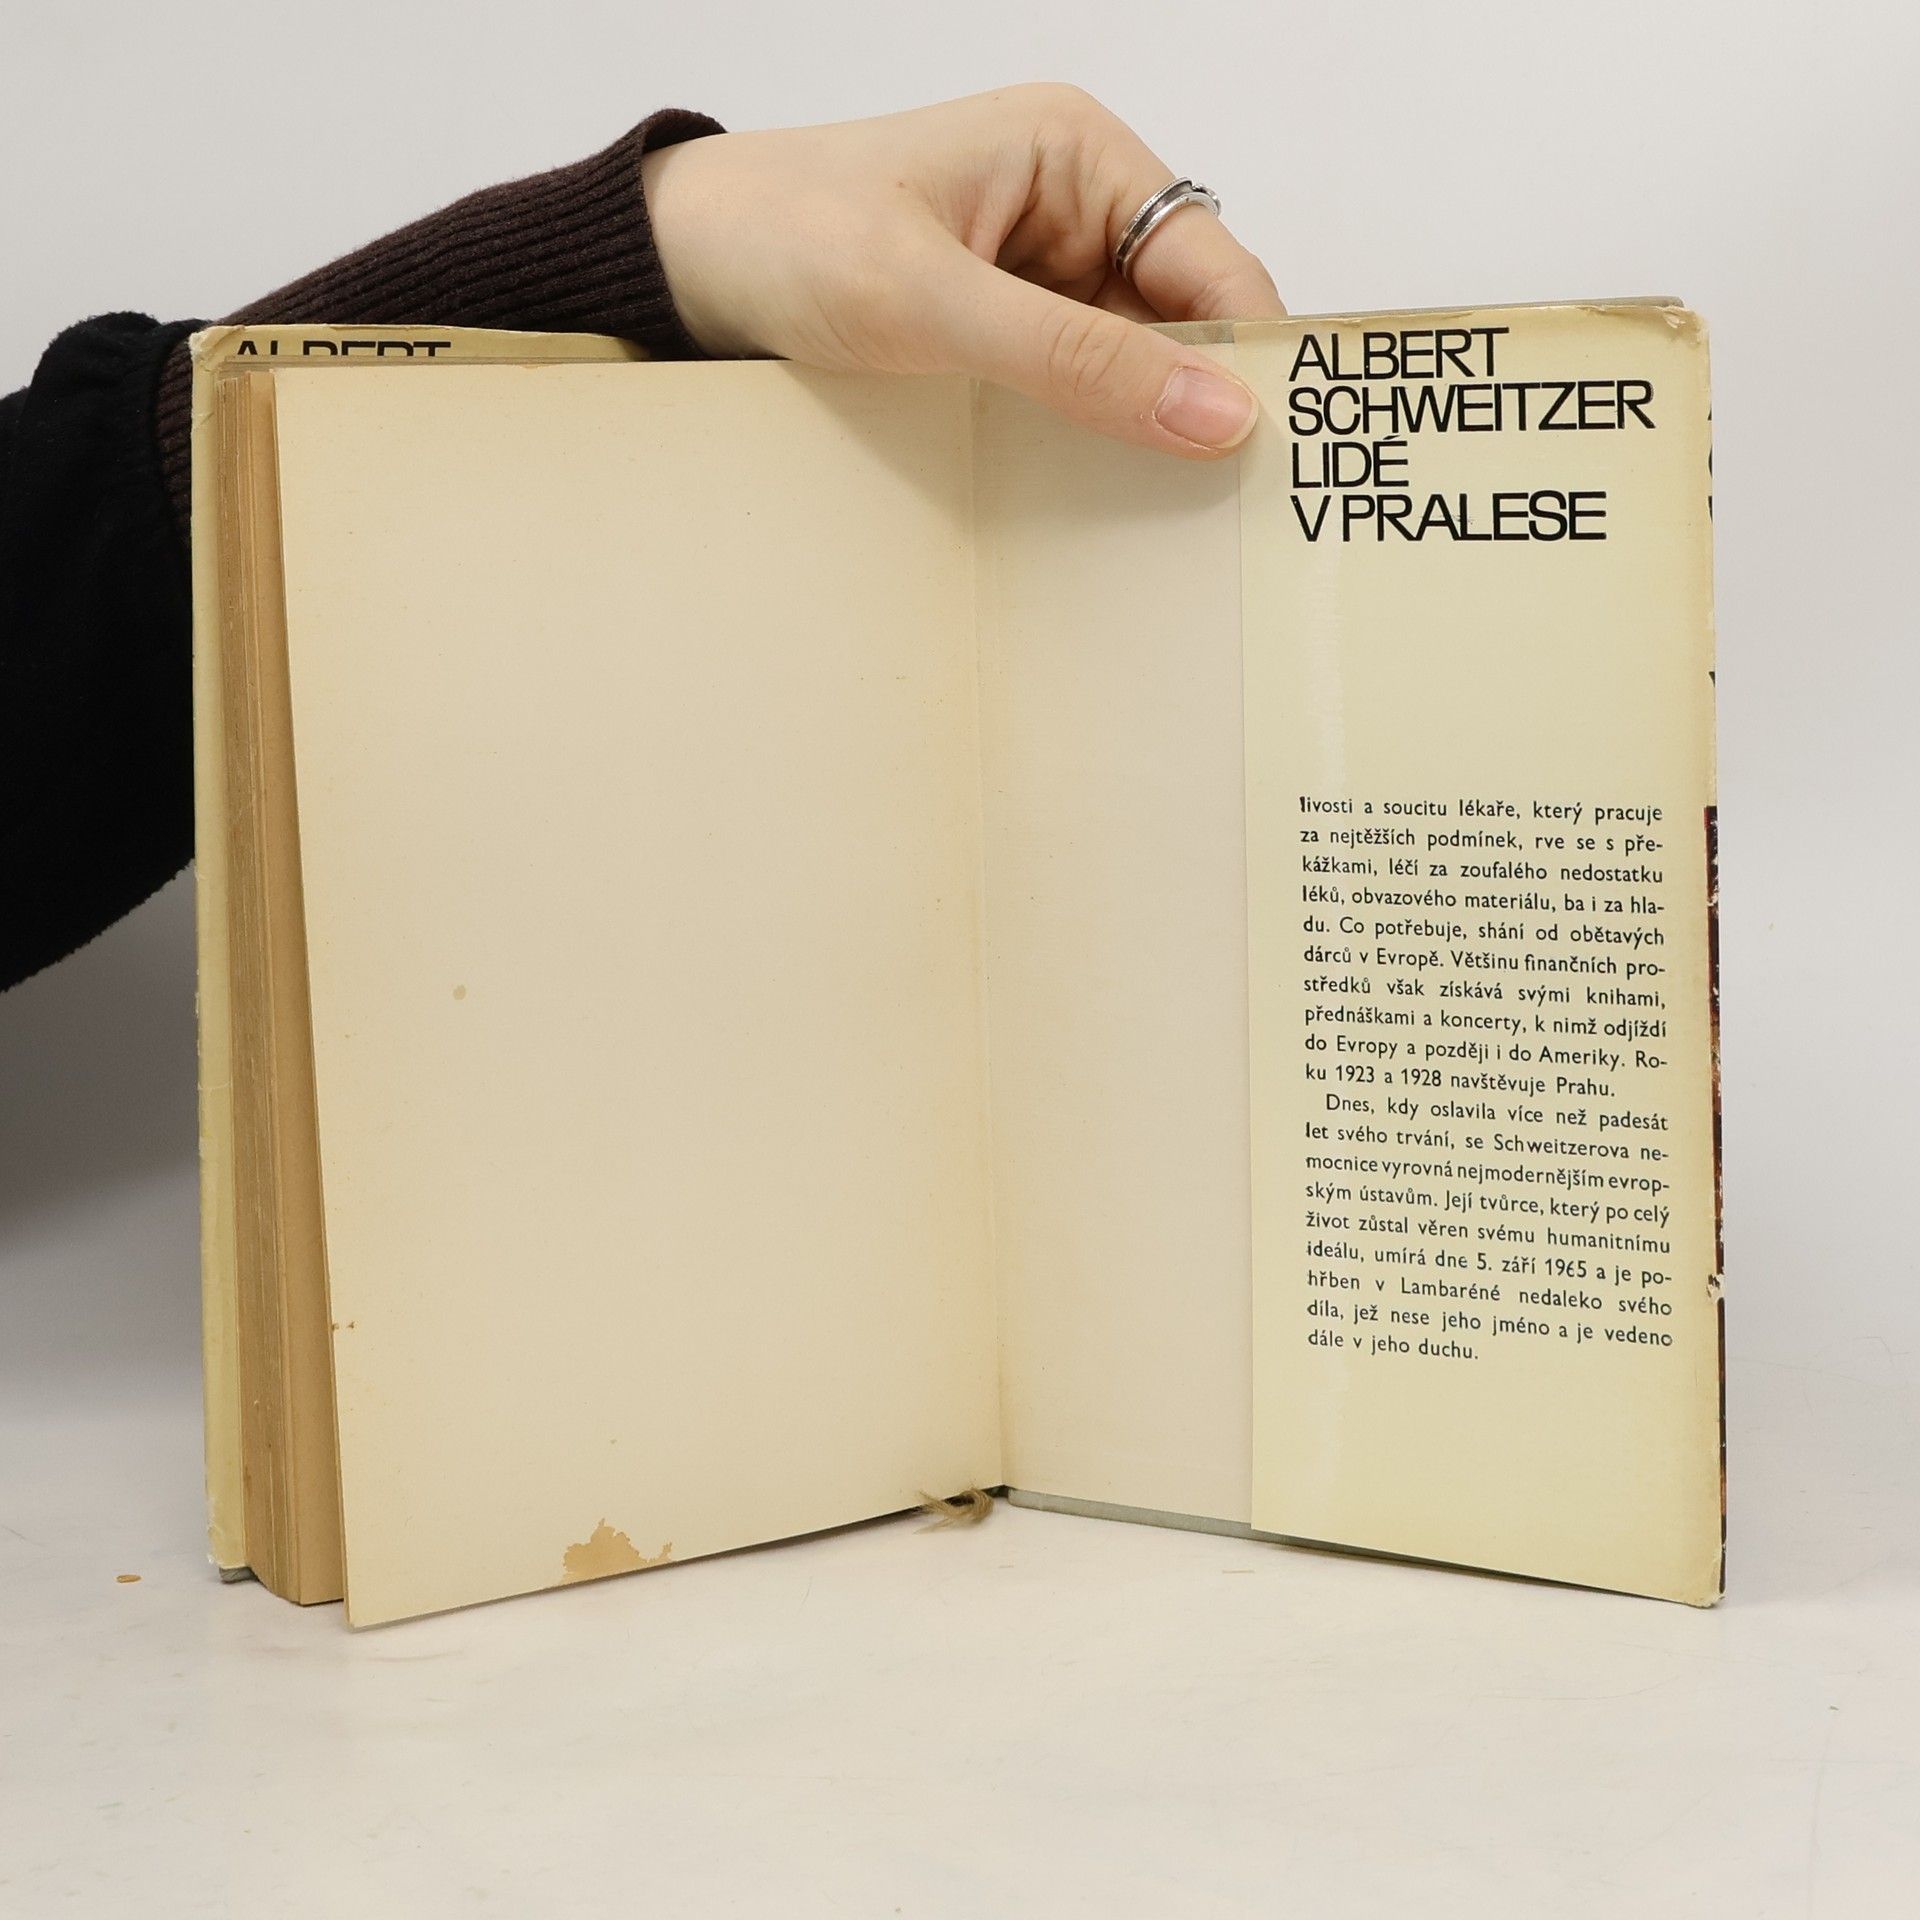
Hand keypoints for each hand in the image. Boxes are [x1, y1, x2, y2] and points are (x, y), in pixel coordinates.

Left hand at [640, 85, 1284, 458]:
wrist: (678, 268)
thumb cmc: (787, 237)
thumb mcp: (933, 303)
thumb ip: (1076, 361)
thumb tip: (1215, 412)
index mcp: (1078, 156)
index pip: (1213, 263)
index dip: (1251, 355)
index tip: (1272, 455)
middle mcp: (1073, 210)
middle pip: (1183, 323)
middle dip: (1200, 404)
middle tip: (1228, 512)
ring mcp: (1037, 278)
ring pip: (1132, 369)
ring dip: (1140, 434)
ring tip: (1166, 520)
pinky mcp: (997, 335)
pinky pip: (1073, 395)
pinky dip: (1085, 443)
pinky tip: (1089, 497)